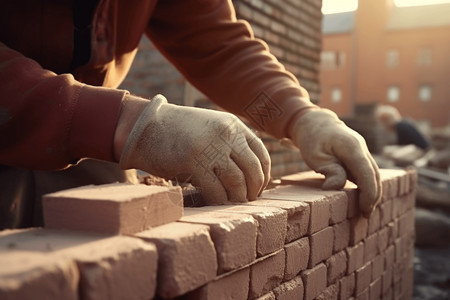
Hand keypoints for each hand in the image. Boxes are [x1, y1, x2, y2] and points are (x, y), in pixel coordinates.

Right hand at [118, 95, 270, 203]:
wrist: (146, 126)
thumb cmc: (179, 132)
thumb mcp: (211, 129)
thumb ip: (230, 144)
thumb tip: (248, 176)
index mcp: (233, 125)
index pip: (261, 154)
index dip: (264, 176)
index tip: (258, 188)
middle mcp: (226, 134)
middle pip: (253, 169)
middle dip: (254, 190)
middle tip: (248, 201)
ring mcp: (210, 147)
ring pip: (237, 181)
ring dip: (238, 198)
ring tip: (234, 205)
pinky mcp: (193, 161)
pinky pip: (215, 190)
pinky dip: (219, 201)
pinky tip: (216, 204)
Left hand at [290, 108, 380, 215]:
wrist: (315, 122)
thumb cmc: (313, 139)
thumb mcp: (315, 156)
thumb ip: (330, 171)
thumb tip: (336, 188)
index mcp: (352, 147)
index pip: (367, 173)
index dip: (369, 193)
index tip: (365, 209)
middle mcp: (361, 148)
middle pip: (375, 175)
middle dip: (373, 197)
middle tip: (365, 217)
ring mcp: (362, 152)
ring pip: (373, 175)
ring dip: (372, 193)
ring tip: (364, 212)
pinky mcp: (359, 157)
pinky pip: (367, 173)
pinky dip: (367, 186)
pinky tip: (361, 200)